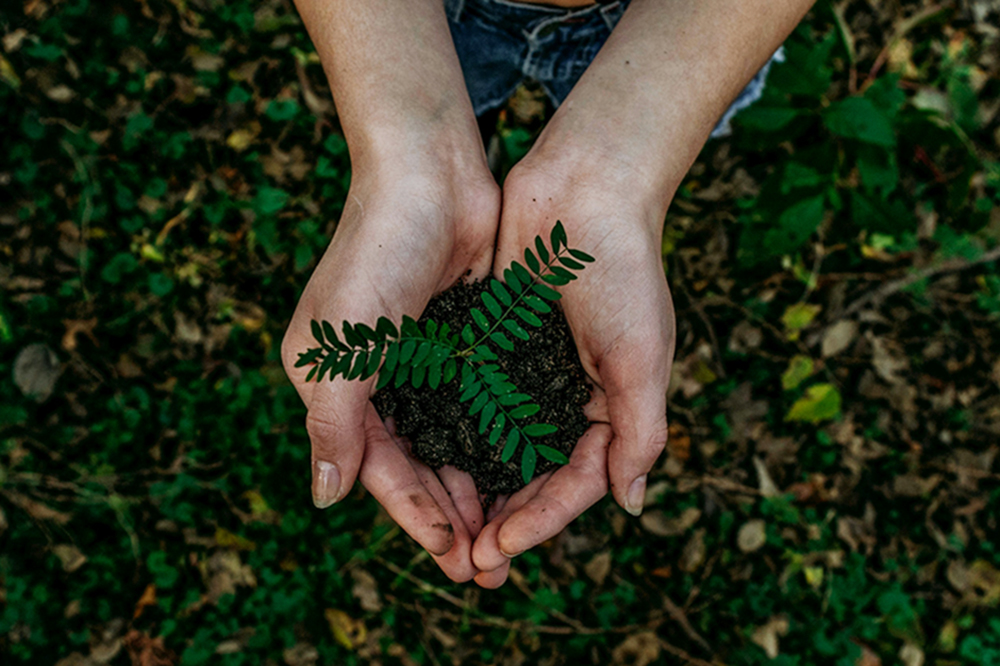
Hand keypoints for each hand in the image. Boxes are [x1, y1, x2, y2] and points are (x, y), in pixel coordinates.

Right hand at [281, 163, 499, 582]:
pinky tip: (524, 472)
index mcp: (335, 384)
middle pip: (417, 464)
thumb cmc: (376, 252)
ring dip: (477, 487)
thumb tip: (325, 498)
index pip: (377, 467)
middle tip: (488, 566)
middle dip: (450, 514)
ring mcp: (422, 361)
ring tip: (509, 533)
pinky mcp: (462, 341)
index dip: (414, 514)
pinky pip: (480, 405)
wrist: (430, 174)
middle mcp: (377, 379)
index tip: (452, 555)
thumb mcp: (342, 344)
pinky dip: (497, 440)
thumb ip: (333, 423)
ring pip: (452, 442)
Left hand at [471, 156, 675, 585]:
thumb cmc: (623, 270)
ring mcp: (528, 373)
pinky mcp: (493, 345)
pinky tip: (426, 463)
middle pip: (533, 477)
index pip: (576, 483)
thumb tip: (630, 505)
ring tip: (444, 530)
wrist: (584, 189)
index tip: (500, 547)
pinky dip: (453, 434)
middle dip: (504, 520)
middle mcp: (567, 397)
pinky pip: (471, 402)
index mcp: (610, 407)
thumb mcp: (642, 356)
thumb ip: (639, 431)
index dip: (541, 521)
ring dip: (474, 490)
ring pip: (497, 448)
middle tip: (467, 562)